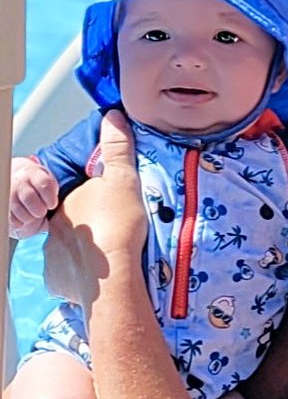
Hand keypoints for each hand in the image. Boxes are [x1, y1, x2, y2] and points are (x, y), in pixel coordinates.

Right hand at [9, 156, 57, 238]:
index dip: (50, 197)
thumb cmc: (40, 193)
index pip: (44, 183)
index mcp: (35, 173)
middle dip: (38, 209)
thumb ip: (65, 190)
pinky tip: (24, 218)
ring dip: (29, 217)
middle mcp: (20, 181)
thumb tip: (89, 188)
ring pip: (19, 209)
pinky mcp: (5, 207)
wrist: (16, 188)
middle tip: (41, 211)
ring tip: (33, 214)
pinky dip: (20, 223)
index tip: (52, 204)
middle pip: (29, 197)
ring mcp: (10, 193)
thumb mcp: (51, 187)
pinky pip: (12, 219)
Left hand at [44, 111, 146, 308]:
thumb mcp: (123, 178)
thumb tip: (113, 117)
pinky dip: (81, 279)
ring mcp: (53, 258)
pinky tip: (99, 278)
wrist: (114, 275)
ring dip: (85, 257)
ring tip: (110, 261)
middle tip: (113, 238)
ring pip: (69, 254)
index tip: (110, 214)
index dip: (93, 206)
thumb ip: (117, 148)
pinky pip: (68, 279)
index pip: (76, 201)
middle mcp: (53, 230)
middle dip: (88, 233)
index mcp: (66, 204)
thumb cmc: (117, 226)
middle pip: (71, 229)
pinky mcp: (58, 282)